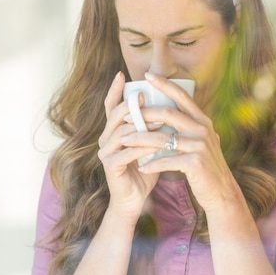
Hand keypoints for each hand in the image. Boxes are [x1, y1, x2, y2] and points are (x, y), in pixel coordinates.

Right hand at [97, 72, 159, 221]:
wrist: (134, 200)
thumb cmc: (144, 172)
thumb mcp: (150, 146)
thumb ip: (153, 129)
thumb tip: (170, 107)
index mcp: (113, 132)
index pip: (111, 106)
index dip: (115, 90)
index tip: (122, 74)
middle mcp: (105, 139)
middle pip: (115, 115)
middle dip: (131, 105)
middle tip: (145, 96)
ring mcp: (105, 153)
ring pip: (121, 132)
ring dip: (141, 126)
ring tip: (159, 122)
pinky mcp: (110, 166)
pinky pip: (125, 152)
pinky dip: (141, 147)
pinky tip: (155, 144)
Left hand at [121, 73, 240, 212]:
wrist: (221, 191)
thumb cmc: (205, 167)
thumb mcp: (201, 142)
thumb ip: (189, 127)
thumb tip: (167, 112)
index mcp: (202, 121)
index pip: (182, 96)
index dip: (164, 84)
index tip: (147, 75)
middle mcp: (202, 129)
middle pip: (168, 113)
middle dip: (143, 114)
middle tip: (124, 116)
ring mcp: (200, 145)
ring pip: (162, 138)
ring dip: (140, 139)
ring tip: (124, 141)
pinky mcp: (195, 163)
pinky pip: (166, 161)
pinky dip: (152, 164)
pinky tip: (141, 167)